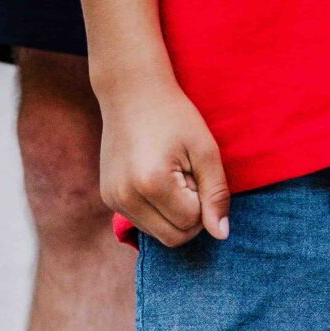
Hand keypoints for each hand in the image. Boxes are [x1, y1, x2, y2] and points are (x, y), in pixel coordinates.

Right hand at [97, 72, 230, 247]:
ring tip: (170, 176)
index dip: (203, 199)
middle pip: (174, 238)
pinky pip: (143, 223)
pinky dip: (157, 210)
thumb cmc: (174, 116)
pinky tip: (155, 179)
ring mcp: (113, 200)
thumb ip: (216, 193)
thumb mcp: (205, 149)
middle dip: (190, 214)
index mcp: (152, 183)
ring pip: (158, 235)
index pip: (192, 222)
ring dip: (173, 214)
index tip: (195, 170)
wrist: (131, 92)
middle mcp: (126, 197)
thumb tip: (222, 235)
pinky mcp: (108, 198)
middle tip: (186, 177)